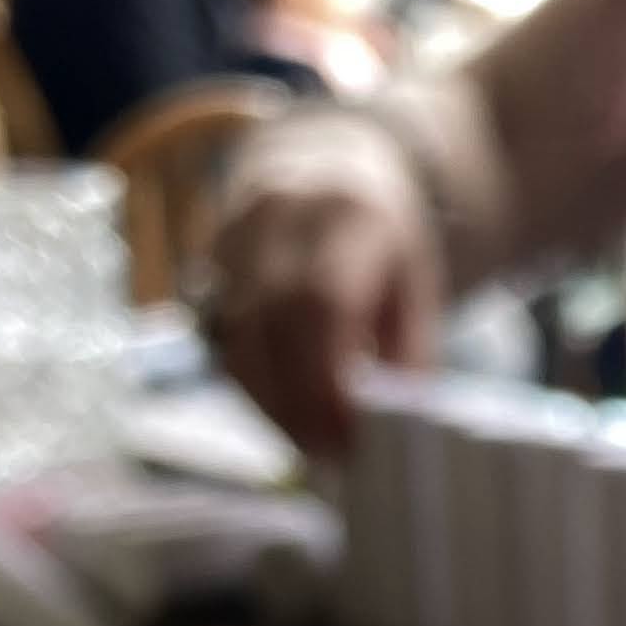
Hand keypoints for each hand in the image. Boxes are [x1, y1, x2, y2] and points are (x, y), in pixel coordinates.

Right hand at [205, 107, 441, 457]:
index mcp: (347, 212)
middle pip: (271, 320)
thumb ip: (409, 352)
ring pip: (235, 330)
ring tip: (306, 445)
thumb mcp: (419, 288)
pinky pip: (218, 330)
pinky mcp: (206, 253)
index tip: (348, 441)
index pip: (323, 301)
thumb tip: (396, 427)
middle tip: (327, 459)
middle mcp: (279, 209)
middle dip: (296, 401)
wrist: (327, 165)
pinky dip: (246, 381)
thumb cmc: (386, 244)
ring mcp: (233, 227)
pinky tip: (279, 412)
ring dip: (267, 400)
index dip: (327, 380)